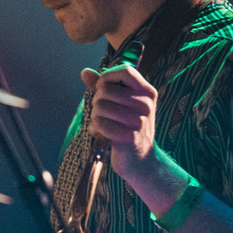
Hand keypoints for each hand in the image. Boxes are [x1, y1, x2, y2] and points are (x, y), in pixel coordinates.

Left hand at [80, 63, 157, 182]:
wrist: (141, 161)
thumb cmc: (129, 128)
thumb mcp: (123, 104)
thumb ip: (104, 86)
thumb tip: (85, 72)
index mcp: (147, 93)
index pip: (126, 71)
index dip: (107, 76)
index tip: (101, 87)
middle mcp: (146, 105)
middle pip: (107, 90)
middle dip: (97, 101)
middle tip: (101, 112)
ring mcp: (139, 122)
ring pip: (100, 106)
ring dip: (95, 116)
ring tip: (101, 123)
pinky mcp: (129, 138)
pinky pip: (100, 124)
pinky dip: (95, 129)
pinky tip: (100, 134)